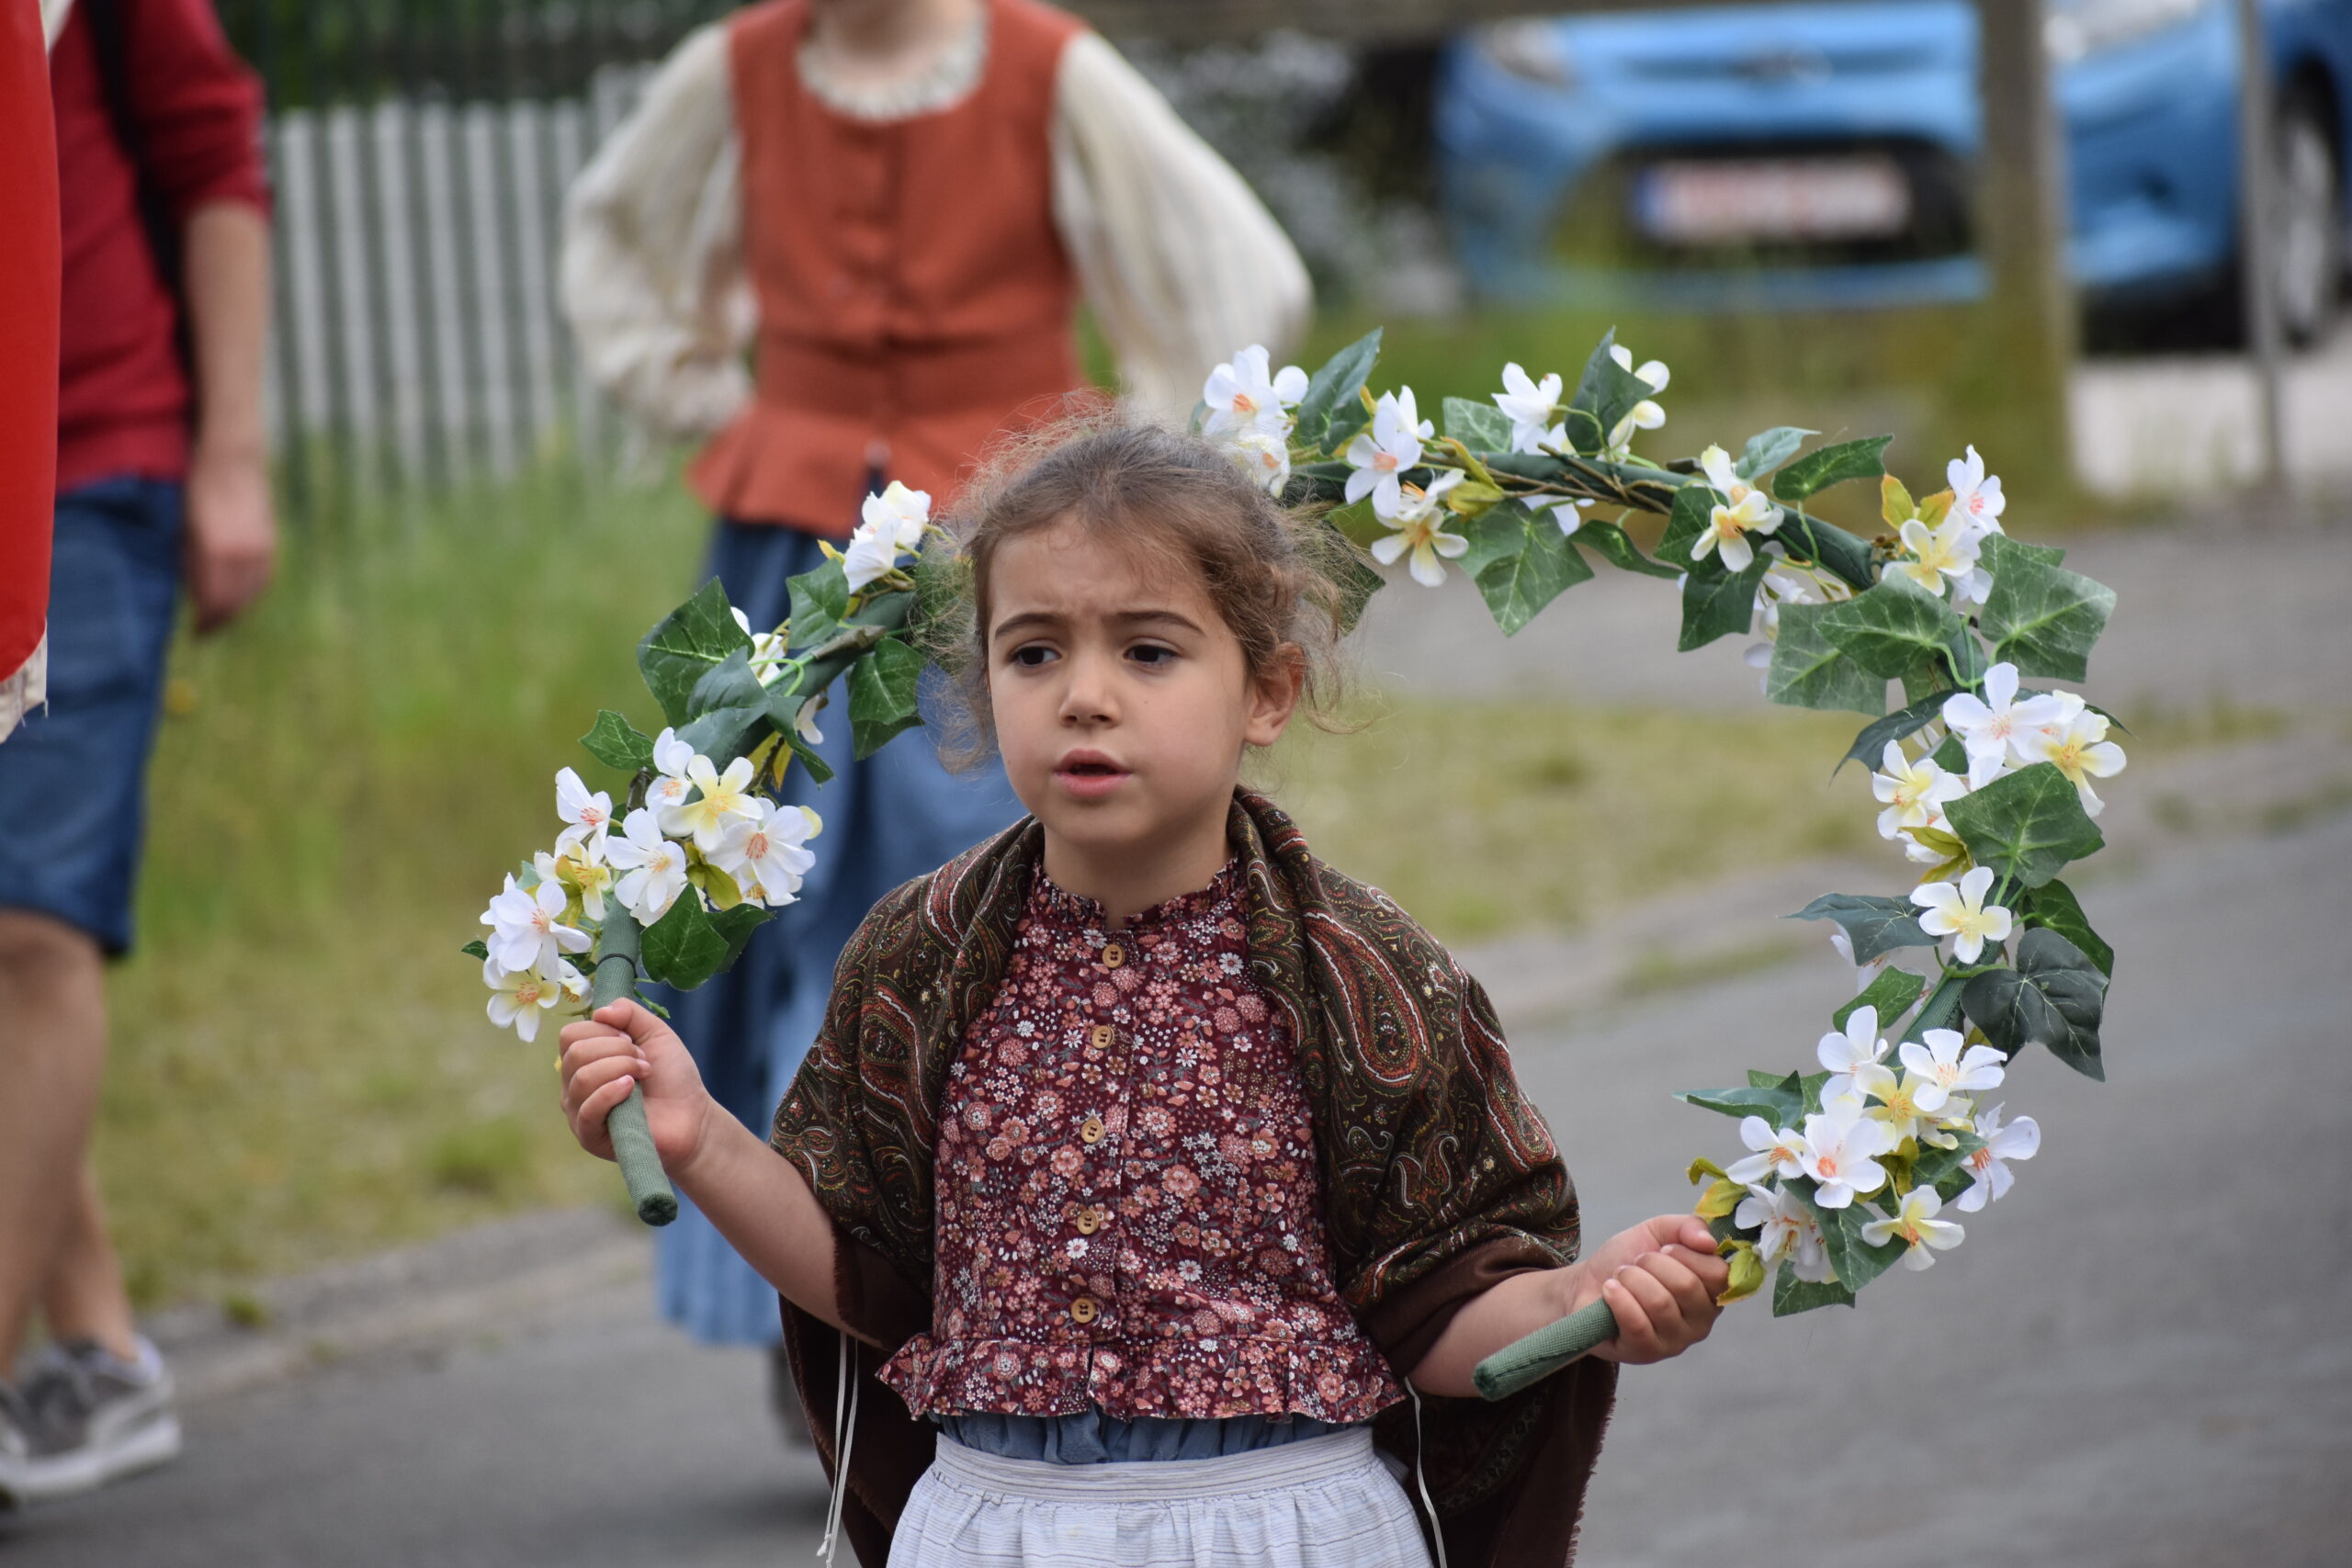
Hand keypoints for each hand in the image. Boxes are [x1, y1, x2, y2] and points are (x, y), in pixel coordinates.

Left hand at [182, 443, 275, 633]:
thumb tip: (194, 595)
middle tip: (207, 631)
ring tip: (222, 616)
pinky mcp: (270, 541)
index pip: (216, 602)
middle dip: (221, 619)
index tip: (197, 633)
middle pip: (236, 602)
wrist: (231, 459)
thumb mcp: (184, 528)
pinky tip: (242, 594)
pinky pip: (263, 577)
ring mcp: (261, 548)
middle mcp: (244, 554)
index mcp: (218, 552)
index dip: (207, 622)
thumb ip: (191, 563)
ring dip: (237, 607)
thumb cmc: (196, 491)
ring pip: (252, 592)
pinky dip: (252, 591)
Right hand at [557, 1000, 714, 1171]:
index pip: (571, 1035)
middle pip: (576, 1053)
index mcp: (584, 1060)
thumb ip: (629, 1013)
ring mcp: (578, 1112)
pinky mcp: (589, 1136)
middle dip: (618, 1050)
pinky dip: (611, 1093)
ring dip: (621, 1068)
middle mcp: (574, 1085)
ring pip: (582, 1078)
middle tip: (643, 1062)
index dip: (604, 1031)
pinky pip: (587, 1108)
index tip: (633, 1041)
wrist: (692, 1115)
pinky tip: (631, 1089)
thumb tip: (600, 1011)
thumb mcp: (655, 1032)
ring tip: (642, 1076)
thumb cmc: (672, 1076)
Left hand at [1576, 1214, 1730, 1365]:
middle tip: (1636, 1263)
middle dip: (1652, 1263)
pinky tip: (1610, 1290)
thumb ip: (1688, 1227)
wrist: (1587, 1283)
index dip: (1687, 1254)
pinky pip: (1637, 1324)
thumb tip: (1709, 1242)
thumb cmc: (1628, 1259)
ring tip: (1621, 1277)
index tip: (1664, 1248)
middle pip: (1687, 1286)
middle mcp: (1701, 1322)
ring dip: (1631, 1278)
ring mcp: (1675, 1342)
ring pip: (1659, 1303)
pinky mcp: (1646, 1353)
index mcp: (1711, 1292)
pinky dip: (1618, 1298)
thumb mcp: (1658, 1232)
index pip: (1718, 1274)